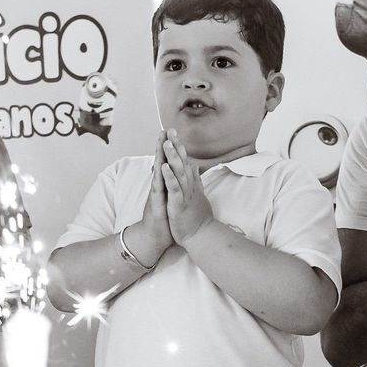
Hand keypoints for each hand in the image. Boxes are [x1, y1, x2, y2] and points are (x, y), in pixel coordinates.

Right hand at [124, 131, 173, 264]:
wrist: (154, 236)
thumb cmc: (163, 218)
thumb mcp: (169, 198)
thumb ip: (171, 185)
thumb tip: (174, 174)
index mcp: (164, 184)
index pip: (167, 162)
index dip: (169, 148)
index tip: (172, 133)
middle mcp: (159, 185)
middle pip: (161, 161)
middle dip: (162, 145)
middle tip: (164, 129)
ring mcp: (156, 193)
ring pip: (158, 170)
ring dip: (159, 155)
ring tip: (160, 141)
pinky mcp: (156, 202)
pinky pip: (158, 186)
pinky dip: (159, 176)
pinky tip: (160, 165)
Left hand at [160, 129, 213, 245]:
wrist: (201, 236)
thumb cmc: (198, 217)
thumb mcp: (197, 194)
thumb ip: (196, 179)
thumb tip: (195, 166)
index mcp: (191, 183)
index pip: (185, 161)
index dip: (179, 146)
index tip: (173, 132)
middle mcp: (189, 185)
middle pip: (182, 162)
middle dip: (176, 145)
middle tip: (170, 130)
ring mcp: (185, 194)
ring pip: (178, 172)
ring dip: (172, 157)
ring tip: (166, 143)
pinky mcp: (179, 204)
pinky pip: (174, 188)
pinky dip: (170, 177)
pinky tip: (164, 167)